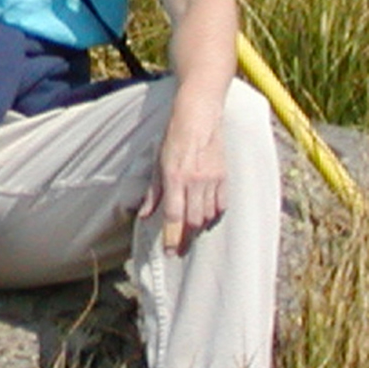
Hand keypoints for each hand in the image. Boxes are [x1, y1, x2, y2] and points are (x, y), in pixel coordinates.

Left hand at [139, 93, 226, 254]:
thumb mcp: (158, 162)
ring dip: (198, 227)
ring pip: (207, 215)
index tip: (170, 252)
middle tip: (179, 249)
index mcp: (174, 176)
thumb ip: (153, 192)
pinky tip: (206, 216)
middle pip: (192, 221)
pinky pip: (221, 205)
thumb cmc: (174, 136)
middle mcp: (194, 180)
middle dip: (185, 239)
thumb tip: (145, 216)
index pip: (173, 215)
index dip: (172, 237)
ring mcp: (211, 179)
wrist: (199, 115)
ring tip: (190, 232)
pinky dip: (213, 215)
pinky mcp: (224, 176)